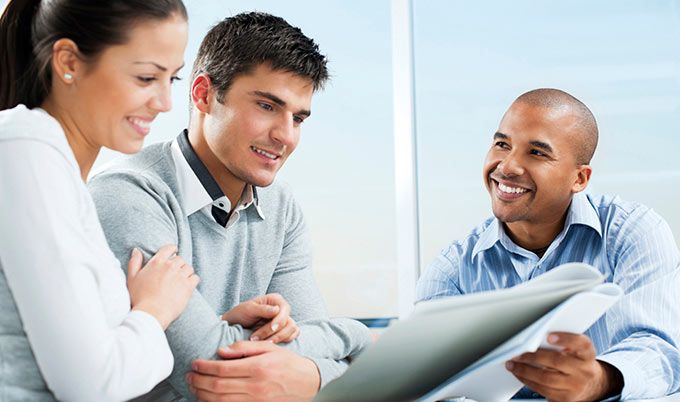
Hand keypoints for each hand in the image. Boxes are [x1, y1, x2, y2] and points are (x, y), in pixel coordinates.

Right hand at [127, 245, 199, 328]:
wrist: (151, 313)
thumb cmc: (140, 298)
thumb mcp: (132, 278)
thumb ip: (134, 262)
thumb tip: (136, 250)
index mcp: (157, 262)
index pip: (169, 248)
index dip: (172, 250)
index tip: (173, 254)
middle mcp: (170, 266)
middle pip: (180, 259)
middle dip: (178, 265)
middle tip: (173, 275)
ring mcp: (180, 275)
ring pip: (188, 268)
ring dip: (185, 273)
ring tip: (179, 282)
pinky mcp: (188, 286)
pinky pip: (195, 278)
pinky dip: (192, 281)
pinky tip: (187, 287)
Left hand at [187, 341, 319, 401]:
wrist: (308, 384)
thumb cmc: (289, 364)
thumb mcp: (270, 349)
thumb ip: (245, 348)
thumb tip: (221, 351)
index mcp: (258, 368)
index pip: (223, 369)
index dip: (205, 367)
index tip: (195, 363)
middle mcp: (255, 386)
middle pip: (218, 387)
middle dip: (199, 381)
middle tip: (189, 376)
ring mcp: (256, 401)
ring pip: (221, 401)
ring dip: (203, 394)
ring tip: (195, 386)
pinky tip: (208, 398)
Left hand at [221, 293, 298, 342]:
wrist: (234, 325)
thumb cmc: (240, 314)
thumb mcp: (248, 309)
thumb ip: (262, 309)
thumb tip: (277, 309)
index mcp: (276, 300)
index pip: (285, 310)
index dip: (280, 320)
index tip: (272, 329)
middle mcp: (282, 309)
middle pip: (290, 323)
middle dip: (277, 333)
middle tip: (261, 340)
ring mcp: (284, 320)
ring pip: (291, 331)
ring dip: (278, 339)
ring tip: (262, 343)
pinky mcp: (283, 331)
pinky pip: (291, 337)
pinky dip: (283, 341)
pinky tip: (270, 344)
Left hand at [505, 332, 622, 401]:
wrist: (589, 385)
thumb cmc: (575, 361)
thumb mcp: (574, 350)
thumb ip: (560, 343)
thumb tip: (533, 338)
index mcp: (587, 354)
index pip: (581, 344)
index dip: (566, 339)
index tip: (549, 336)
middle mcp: (585, 371)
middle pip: (558, 362)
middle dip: (533, 356)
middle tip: (517, 352)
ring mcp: (576, 386)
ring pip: (547, 378)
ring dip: (525, 371)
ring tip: (512, 364)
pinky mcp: (565, 399)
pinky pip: (543, 390)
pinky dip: (527, 381)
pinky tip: (519, 374)